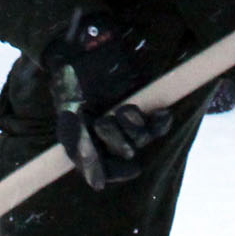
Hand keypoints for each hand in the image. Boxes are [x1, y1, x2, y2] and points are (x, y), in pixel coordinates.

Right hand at [45, 12, 174, 189]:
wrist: (84, 50)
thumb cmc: (72, 84)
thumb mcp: (70, 118)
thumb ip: (81, 150)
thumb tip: (98, 186)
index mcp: (86, 143)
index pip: (105, 172)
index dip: (118, 172)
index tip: (130, 167)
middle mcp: (107, 136)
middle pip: (124, 153)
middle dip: (117, 140)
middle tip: (103, 121)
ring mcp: (125, 121)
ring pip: (141, 140)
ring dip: (134, 127)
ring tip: (124, 108)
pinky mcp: (142, 106)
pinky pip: (157, 125)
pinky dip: (160, 121)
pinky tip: (164, 114)